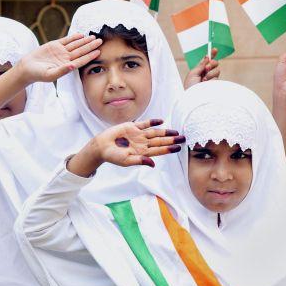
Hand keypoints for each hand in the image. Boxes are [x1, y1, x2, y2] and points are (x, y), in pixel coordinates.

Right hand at [16, 34, 101, 83]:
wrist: (27, 68)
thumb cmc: (38, 74)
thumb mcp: (50, 74)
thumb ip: (62, 70)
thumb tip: (73, 66)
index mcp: (67, 66)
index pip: (81, 60)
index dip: (90, 56)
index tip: (98, 52)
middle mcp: (66, 58)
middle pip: (81, 51)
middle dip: (90, 46)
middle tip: (100, 41)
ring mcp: (61, 51)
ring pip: (75, 45)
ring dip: (84, 41)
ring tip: (93, 37)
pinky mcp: (55, 45)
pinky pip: (66, 40)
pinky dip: (74, 37)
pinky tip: (81, 34)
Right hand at [67, 119, 184, 176]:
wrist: (101, 146)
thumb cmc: (113, 156)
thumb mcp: (126, 161)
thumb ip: (140, 161)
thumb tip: (153, 164)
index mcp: (142, 152)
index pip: (159, 150)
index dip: (169, 149)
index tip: (178, 148)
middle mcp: (142, 143)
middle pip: (160, 141)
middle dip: (171, 140)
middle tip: (183, 138)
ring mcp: (138, 135)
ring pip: (155, 132)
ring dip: (165, 131)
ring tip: (176, 131)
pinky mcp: (132, 127)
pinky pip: (145, 124)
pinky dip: (153, 122)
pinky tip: (161, 121)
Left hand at [184, 48, 220, 88]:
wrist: (194, 97)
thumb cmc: (190, 87)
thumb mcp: (193, 73)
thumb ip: (200, 65)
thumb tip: (207, 57)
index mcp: (199, 71)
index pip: (207, 61)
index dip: (211, 55)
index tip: (214, 49)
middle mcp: (206, 74)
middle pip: (214, 63)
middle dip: (212, 63)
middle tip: (206, 68)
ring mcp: (212, 79)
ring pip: (217, 69)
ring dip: (210, 72)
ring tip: (204, 79)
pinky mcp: (216, 84)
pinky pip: (217, 75)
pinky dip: (211, 77)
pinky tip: (206, 82)